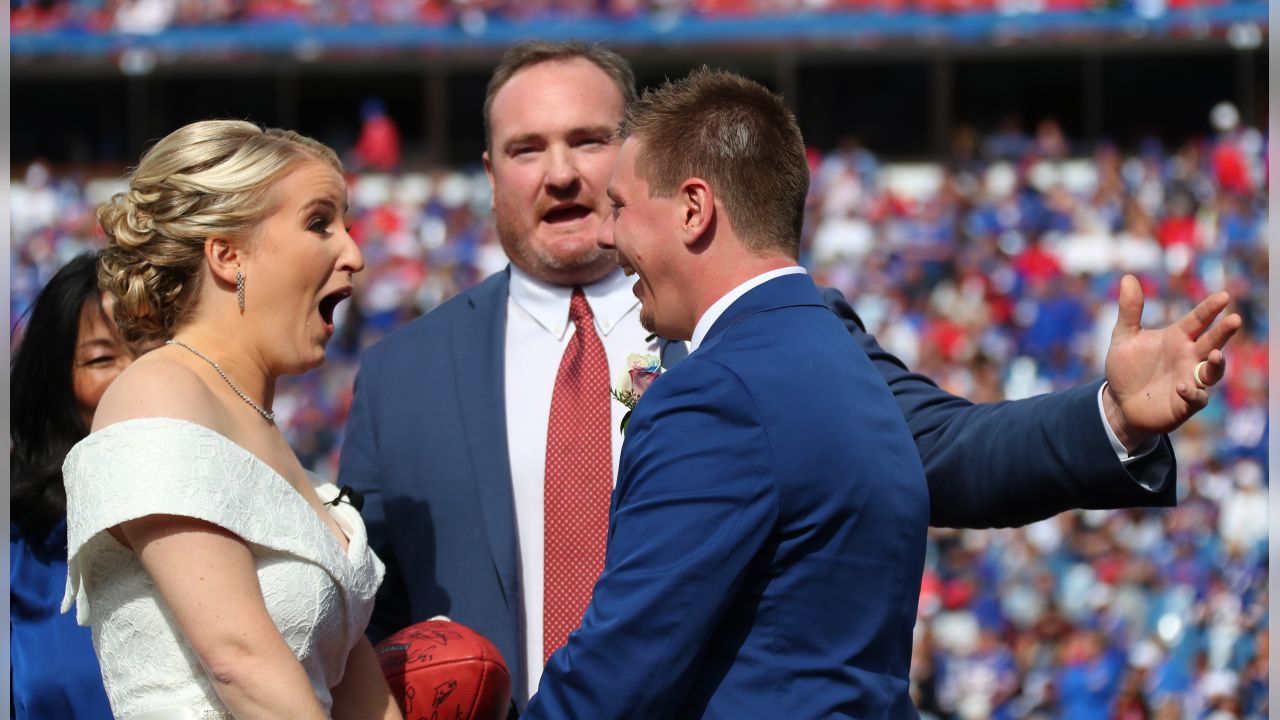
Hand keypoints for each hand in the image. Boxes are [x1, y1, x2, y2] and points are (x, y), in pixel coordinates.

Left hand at [1102, 274, 1241, 451]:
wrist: (1119, 403)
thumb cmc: (1127, 369)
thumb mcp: (1124, 337)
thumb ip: (1130, 310)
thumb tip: (1128, 277)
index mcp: (1177, 338)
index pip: (1198, 320)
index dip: (1210, 309)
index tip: (1223, 296)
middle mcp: (1188, 357)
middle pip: (1212, 341)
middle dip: (1224, 332)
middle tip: (1234, 319)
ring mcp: (1190, 380)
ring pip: (1213, 371)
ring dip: (1217, 363)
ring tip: (1214, 354)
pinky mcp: (1185, 403)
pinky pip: (1197, 398)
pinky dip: (1193, 392)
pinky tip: (1183, 387)